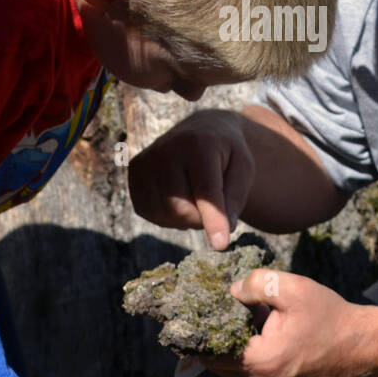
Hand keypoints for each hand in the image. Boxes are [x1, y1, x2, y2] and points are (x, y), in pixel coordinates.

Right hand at [128, 110, 254, 249]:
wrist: (201, 131)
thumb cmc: (226, 155)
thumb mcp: (243, 169)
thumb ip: (235, 199)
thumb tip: (222, 232)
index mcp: (199, 145)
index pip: (205, 191)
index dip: (214, 220)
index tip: (221, 245)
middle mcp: (166, 149)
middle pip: (181, 209)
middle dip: (202, 218)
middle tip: (215, 205)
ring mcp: (146, 161)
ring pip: (163, 214)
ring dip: (185, 218)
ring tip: (197, 198)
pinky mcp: (134, 173)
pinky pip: (148, 212)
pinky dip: (167, 215)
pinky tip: (179, 198)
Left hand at [201, 268, 370, 376]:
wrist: (361, 346)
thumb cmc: (328, 316)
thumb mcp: (293, 288)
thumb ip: (256, 283)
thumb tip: (231, 291)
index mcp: (260, 362)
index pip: (210, 351)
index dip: (205, 330)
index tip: (207, 312)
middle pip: (219, 364)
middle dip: (221, 339)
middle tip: (233, 315)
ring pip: (233, 374)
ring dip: (236, 353)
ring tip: (255, 329)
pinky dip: (250, 366)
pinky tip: (265, 345)